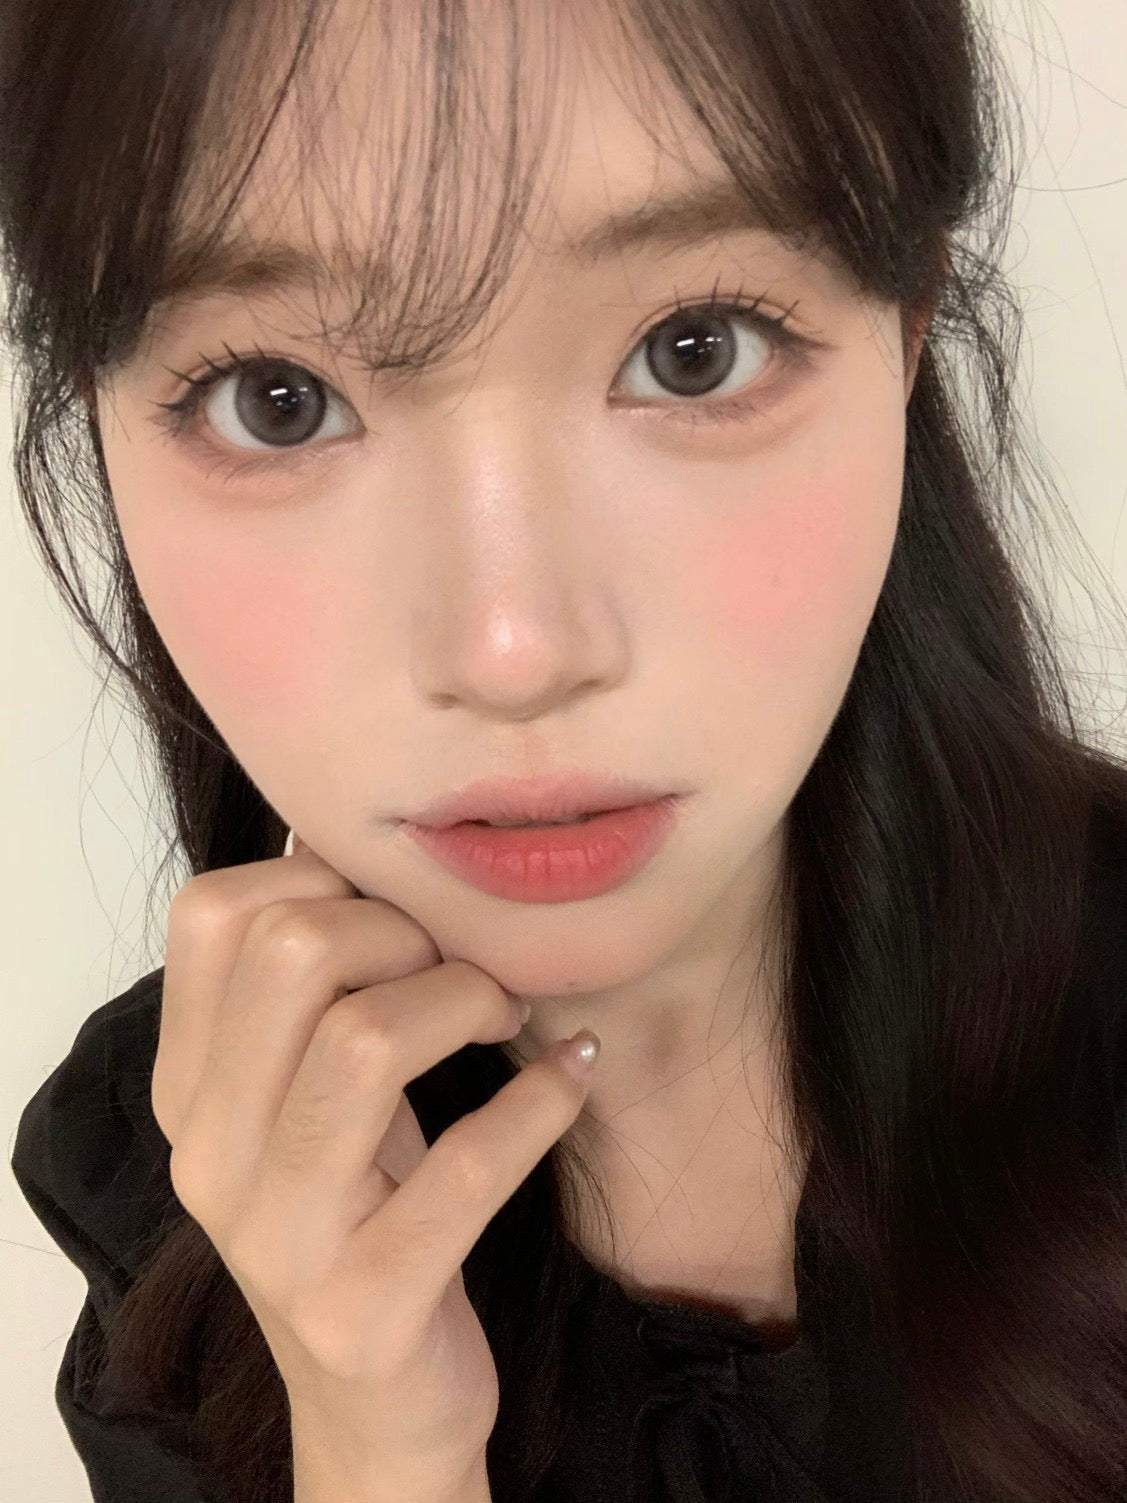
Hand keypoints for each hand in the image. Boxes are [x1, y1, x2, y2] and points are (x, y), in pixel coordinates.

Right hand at [151, 829, 597, 1502]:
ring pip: (365, 1040)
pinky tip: (575, 1075)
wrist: (377, 1408)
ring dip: (468, 1001)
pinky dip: (541, 1101)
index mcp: (188, 1087)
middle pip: (294, 955)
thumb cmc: (361, 1210)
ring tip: (509, 1017)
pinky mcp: (367, 1308)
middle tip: (463, 969)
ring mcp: (280, 1239)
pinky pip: (466, 1167)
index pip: (212, 914)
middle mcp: (210, 1155)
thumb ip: (310, 987)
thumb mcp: (310, 1095)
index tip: (397, 915)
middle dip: (407, 932)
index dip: (323, 879)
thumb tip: (352, 837)